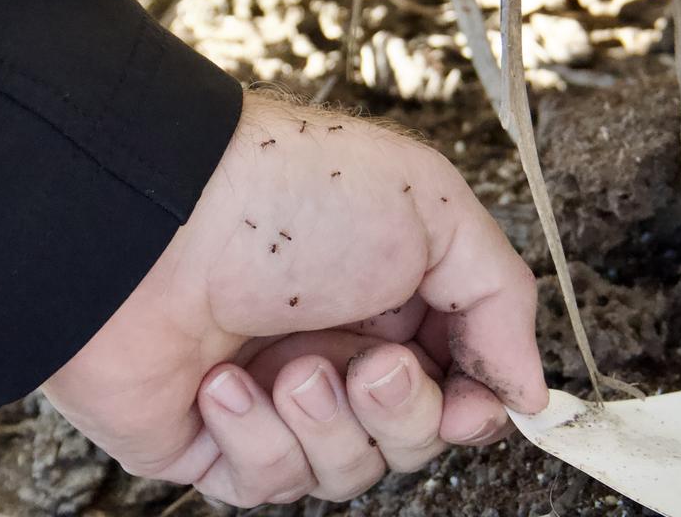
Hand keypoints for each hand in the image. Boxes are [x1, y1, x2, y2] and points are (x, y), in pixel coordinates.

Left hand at [41, 93, 547, 505]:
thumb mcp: (433, 209)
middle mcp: (340, 347)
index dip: (473, 407)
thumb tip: (529, 389)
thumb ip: (502, 299)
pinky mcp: (214, 440)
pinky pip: (265, 483)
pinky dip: (254, 436)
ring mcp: (275, 397)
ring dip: (326, 424)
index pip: (460, 383)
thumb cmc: (287, 196)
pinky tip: (222, 381)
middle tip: (372, 366)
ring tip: (289, 365)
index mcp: (394, 295)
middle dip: (401, 413)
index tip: (469, 403)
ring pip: (345, 471)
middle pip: (411, 437)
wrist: (150, 222)